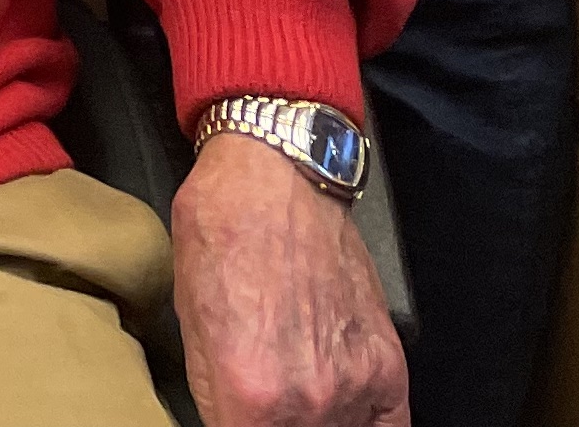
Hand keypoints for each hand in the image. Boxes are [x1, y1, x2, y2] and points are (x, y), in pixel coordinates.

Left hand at [170, 132, 406, 425]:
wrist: (276, 176)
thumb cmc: (223, 230)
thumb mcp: (190, 322)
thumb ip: (216, 398)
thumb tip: (230, 424)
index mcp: (250, 396)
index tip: (243, 418)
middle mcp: (309, 402)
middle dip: (276, 424)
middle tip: (270, 403)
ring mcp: (354, 386)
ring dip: (319, 423)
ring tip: (302, 399)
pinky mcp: (388, 367)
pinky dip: (367, 426)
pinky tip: (347, 414)